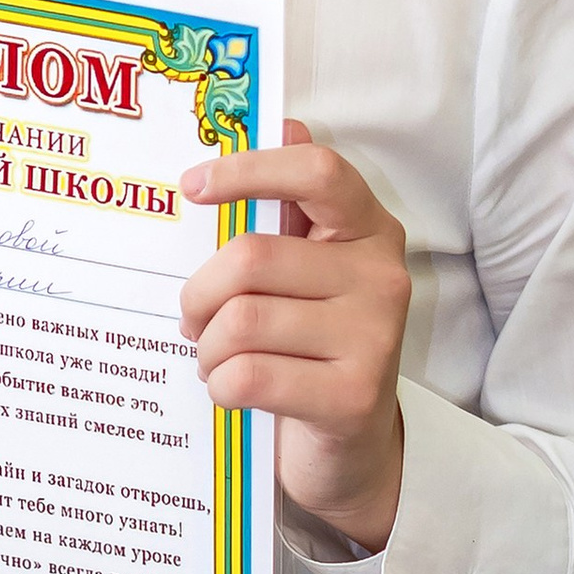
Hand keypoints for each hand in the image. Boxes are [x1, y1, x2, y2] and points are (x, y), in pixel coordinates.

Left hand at [179, 120, 408, 553]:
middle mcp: (382, 276)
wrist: (352, 448)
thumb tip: (285, 124)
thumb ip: (293, 207)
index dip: (248, 170)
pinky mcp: (353, 397)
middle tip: (191, 317)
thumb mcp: (306, 274)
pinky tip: (231, 390)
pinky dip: (220, 386)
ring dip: (206, 347)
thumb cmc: (312, 347)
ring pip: (241, 322)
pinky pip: (248, 376)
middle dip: (200, 293)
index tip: (193, 186)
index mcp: (369, 230)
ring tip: (213, 357)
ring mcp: (375, 338)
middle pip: (252, 258)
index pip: (315, 173)